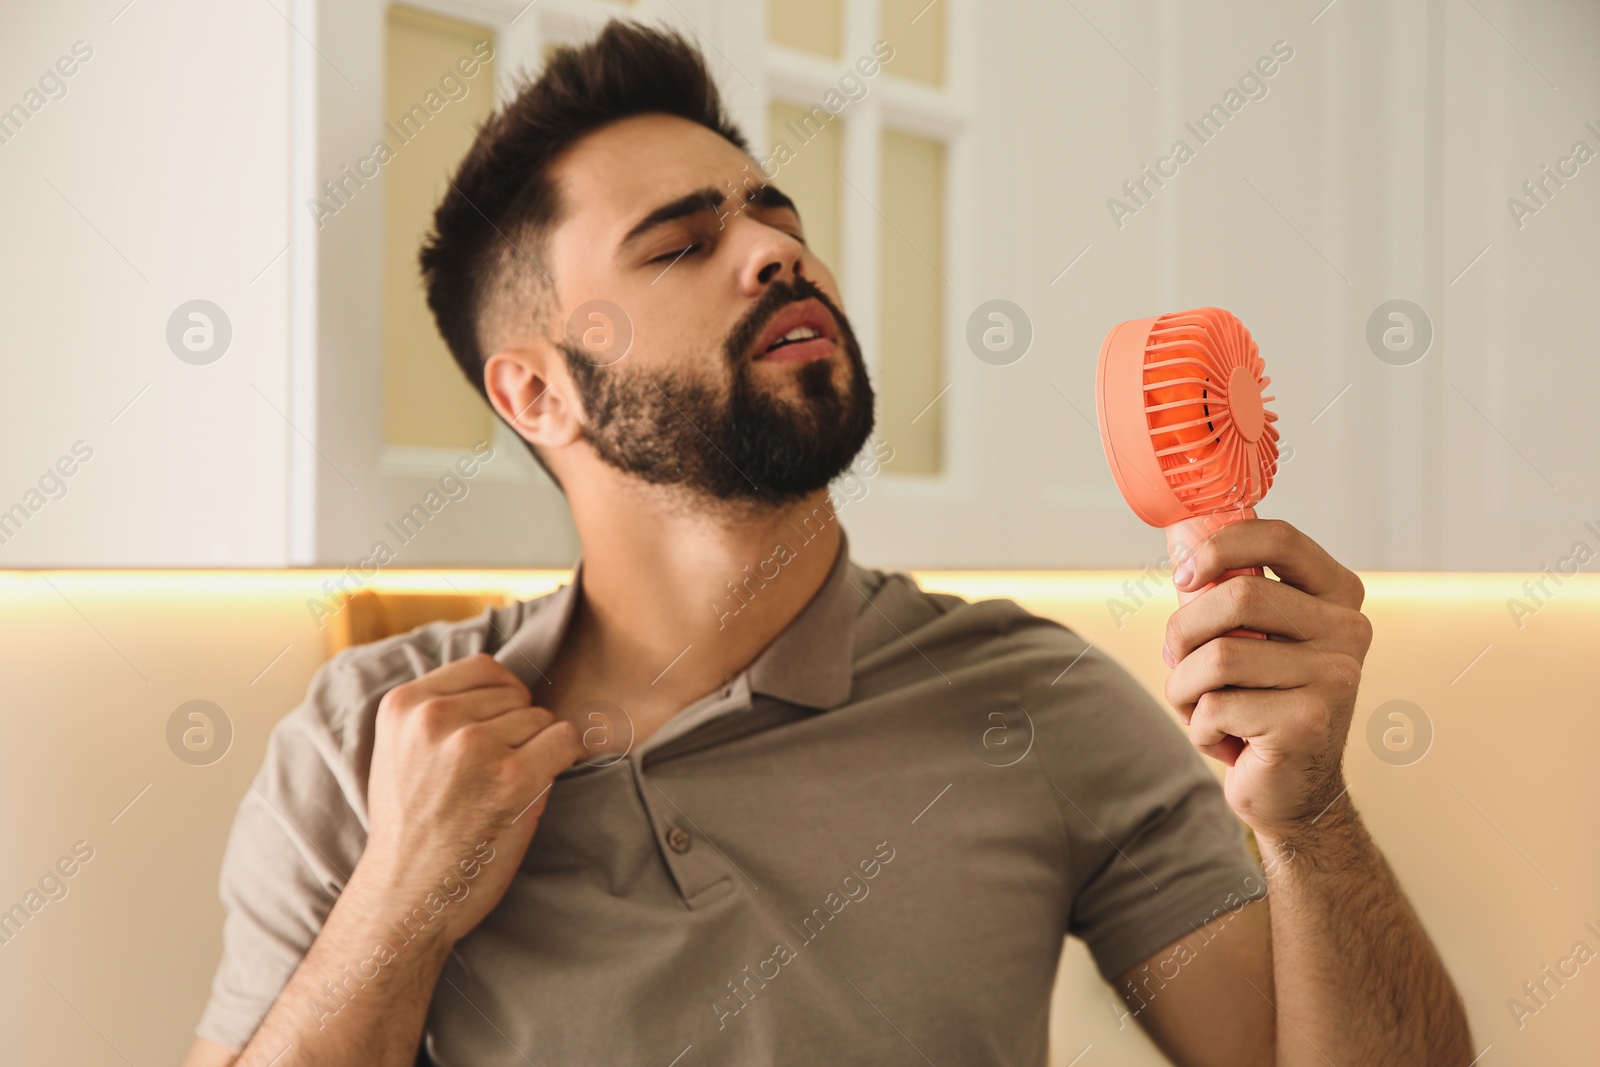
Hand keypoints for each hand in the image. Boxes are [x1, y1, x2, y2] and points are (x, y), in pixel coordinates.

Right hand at [361, 653, 585, 946]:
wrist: (406, 898)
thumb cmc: (412, 827)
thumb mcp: (401, 751)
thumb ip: (439, 709)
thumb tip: (509, 681)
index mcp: (404, 705)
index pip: (484, 668)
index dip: (500, 701)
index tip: (490, 737)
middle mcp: (435, 718)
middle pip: (516, 695)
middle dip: (517, 730)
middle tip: (489, 777)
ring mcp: (474, 747)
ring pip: (542, 718)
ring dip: (536, 751)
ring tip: (499, 791)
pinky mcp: (513, 779)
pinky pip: (566, 740)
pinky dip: (564, 759)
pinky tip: (535, 788)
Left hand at [1161, 519, 1371, 838]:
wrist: (1293, 791)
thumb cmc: (1260, 705)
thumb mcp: (1252, 639)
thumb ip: (1227, 592)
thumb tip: (1179, 540)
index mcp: (1337, 596)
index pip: (1279, 539)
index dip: (1219, 547)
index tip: (1184, 575)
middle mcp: (1348, 631)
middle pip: (1238, 597)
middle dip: (1183, 631)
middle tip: (1177, 659)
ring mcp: (1335, 677)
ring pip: (1217, 657)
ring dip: (1184, 687)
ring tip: (1201, 708)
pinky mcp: (1308, 721)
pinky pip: (1216, 707)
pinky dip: (1199, 727)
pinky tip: (1227, 742)